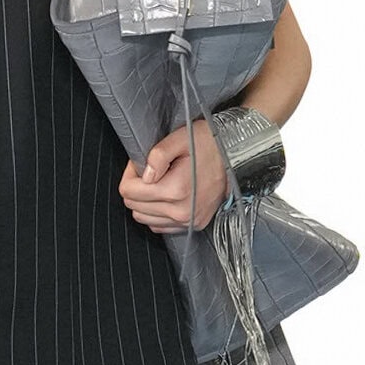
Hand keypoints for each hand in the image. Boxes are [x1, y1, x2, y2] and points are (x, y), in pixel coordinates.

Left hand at [118, 118, 228, 232]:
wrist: (236, 157)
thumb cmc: (209, 145)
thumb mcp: (180, 139)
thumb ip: (157, 155)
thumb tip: (144, 175)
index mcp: (175, 190)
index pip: (128, 191)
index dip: (129, 174)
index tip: (139, 165)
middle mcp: (180, 211)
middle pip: (134, 206)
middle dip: (135, 188)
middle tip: (149, 172)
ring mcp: (187, 221)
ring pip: (144, 218)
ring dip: (145, 202)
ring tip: (159, 183)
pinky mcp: (192, 225)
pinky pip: (159, 226)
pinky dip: (156, 213)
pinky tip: (166, 197)